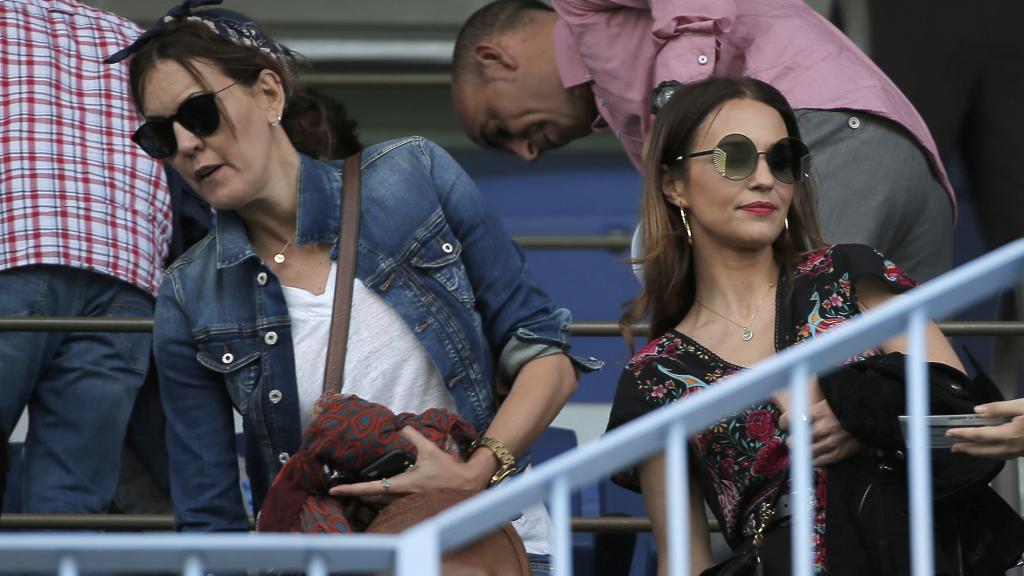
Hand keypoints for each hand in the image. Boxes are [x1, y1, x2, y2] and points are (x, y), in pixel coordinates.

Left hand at [328, 427, 483, 504]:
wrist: (466, 485)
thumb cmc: (448, 470)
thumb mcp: (430, 449)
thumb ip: (414, 436)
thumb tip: (402, 426)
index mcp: (402, 485)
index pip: (370, 488)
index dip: (350, 490)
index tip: (334, 490)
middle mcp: (400, 498)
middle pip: (370, 499)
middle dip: (356, 494)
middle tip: (342, 488)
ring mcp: (406, 504)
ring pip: (379, 504)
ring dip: (367, 497)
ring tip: (355, 490)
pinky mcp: (412, 505)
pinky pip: (389, 504)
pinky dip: (380, 499)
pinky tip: (377, 492)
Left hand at [780, 399, 862, 466]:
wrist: (871, 418)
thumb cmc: (847, 409)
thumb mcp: (828, 402)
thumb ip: (813, 410)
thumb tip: (796, 414)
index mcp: (818, 412)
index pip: (790, 419)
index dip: (784, 423)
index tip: (785, 425)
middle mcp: (822, 428)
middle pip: (795, 440)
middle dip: (792, 440)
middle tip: (794, 440)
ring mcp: (830, 442)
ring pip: (804, 453)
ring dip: (800, 452)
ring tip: (801, 450)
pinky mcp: (838, 454)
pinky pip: (818, 462)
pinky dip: (812, 461)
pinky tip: (811, 457)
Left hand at [947, 398, 1023, 458]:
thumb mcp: (1022, 406)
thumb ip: (999, 408)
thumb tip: (978, 411)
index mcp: (1010, 435)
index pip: (980, 435)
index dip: (963, 434)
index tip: (949, 433)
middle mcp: (1012, 447)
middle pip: (984, 450)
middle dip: (967, 448)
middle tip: (953, 447)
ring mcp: (1019, 452)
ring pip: (993, 455)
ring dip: (977, 453)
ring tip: (965, 449)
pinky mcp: (1023, 452)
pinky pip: (1002, 456)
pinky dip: (990, 454)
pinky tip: (987, 450)